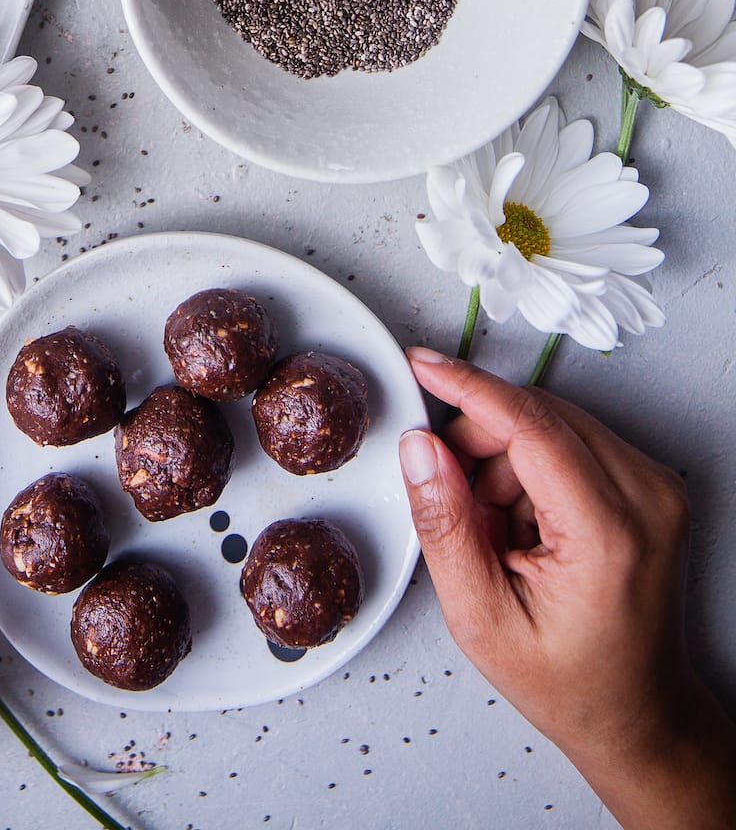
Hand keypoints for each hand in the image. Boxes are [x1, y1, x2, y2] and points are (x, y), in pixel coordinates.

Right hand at [399, 347, 735, 829]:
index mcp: (609, 533)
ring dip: (506, 457)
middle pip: (540, 415)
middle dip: (480, 439)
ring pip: (552, 421)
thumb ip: (445, 527)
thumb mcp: (481, 620)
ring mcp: (656, 486)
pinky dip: (534, 465)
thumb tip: (420, 448)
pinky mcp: (651, 482)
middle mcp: (647, 496)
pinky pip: (573, 438)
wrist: (635, 712)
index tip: (422, 364)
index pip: (531, 426)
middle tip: (453, 497)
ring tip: (499, 531)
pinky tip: (527, 522)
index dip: (468, 388)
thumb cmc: (567, 682)